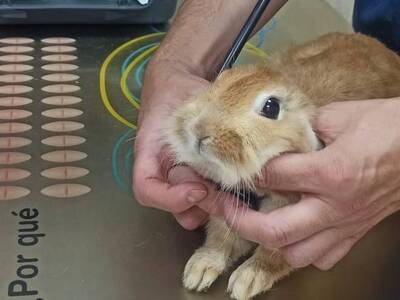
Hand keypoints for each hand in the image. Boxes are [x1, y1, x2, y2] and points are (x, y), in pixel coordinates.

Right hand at [133, 61, 224, 229]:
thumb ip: (208, 124)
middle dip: (202, 206)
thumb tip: (237, 149)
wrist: (177, 84)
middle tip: (229, 200)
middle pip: (172, 205)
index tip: (199, 189)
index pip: (146, 189)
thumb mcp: (191, 101)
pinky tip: (238, 192)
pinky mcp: (195, 174)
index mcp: (150, 152)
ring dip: (211, 209)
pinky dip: (217, 200)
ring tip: (235, 200)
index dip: (170, 198)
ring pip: (187, 207)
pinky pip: (201, 197)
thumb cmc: (179, 91)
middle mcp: (162, 169)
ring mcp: (178, 174)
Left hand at [223, 98, 399, 269]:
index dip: (247, 172)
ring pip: (296, 253)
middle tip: (222, 207)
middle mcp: (334, 206)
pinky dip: (302, 250)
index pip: (272, 177)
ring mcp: (345, 224)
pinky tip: (295, 232)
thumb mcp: (342, 115)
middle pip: (274, 230)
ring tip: (257, 221)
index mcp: (330, 171)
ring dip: (270, 240)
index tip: (231, 168)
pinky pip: (323, 257)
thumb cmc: (389, 126)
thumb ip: (305, 127)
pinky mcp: (356, 232)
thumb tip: (280, 134)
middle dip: (239, 221)